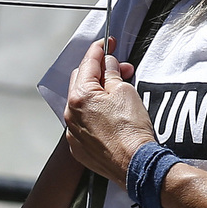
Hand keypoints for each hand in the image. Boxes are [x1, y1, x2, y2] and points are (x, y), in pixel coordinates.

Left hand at [64, 39, 153, 184]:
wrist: (136, 164)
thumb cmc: (131, 129)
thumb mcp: (125, 91)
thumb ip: (112, 74)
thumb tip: (108, 65)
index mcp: (80, 96)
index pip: (88, 63)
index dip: (99, 50)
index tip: (107, 43)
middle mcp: (71, 114)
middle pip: (81, 82)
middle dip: (99, 72)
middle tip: (119, 70)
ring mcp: (73, 133)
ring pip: (81, 104)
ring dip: (96, 94)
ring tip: (117, 94)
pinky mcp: (79, 148)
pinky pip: (83, 124)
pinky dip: (94, 115)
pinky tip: (110, 116)